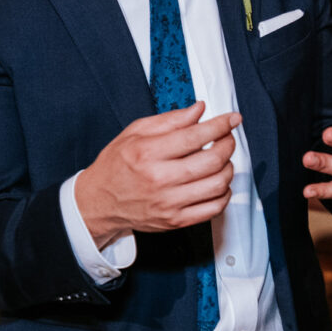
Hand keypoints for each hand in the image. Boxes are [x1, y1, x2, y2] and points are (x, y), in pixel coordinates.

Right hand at [75, 102, 240, 246]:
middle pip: (211, 161)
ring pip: (217, 185)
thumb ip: (169, 120)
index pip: (194, 136)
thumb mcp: (134, 133)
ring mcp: (168, 203)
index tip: (232, 119)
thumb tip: (198, 110)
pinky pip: (213, 209)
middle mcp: (159, 179)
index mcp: (147, 153)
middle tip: (227, 138)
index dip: (220, 125)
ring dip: (228, 168)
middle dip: (227, 144)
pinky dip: (224, 194)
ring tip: (222, 160)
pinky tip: (217, 183)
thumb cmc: (116, 165)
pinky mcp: (175, 221)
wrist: (99, 202)